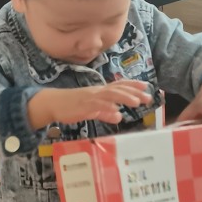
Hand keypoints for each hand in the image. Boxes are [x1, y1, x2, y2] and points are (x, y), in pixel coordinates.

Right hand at [28, 80, 151, 128]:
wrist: (53, 103)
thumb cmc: (73, 106)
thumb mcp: (92, 110)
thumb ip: (105, 113)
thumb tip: (119, 116)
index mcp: (100, 91)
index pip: (119, 85)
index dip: (132, 85)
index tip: (146, 86)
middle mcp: (98, 91)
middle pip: (118, 89)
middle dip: (134, 92)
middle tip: (148, 97)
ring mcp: (91, 97)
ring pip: (110, 95)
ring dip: (124, 97)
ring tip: (136, 102)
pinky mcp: (84, 105)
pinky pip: (97, 105)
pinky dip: (107, 107)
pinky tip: (116, 110)